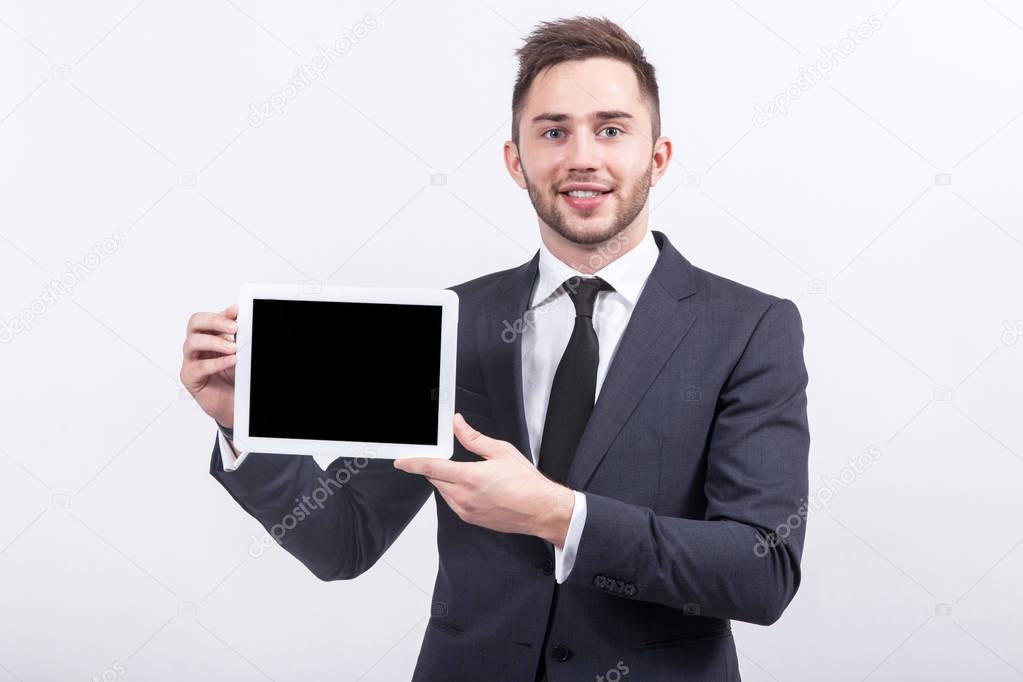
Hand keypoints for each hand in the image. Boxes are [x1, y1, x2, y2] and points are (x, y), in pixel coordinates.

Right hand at [179, 304, 238, 427]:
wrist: (234, 401)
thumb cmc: (234, 376)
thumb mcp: (239, 352)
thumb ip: (237, 335)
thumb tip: (239, 315)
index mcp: (208, 336)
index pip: (207, 318)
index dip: (221, 314)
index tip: (236, 311)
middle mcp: (197, 346)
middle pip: (194, 323)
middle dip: (214, 322)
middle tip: (233, 328)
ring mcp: (191, 360)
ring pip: (192, 342)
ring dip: (214, 342)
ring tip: (233, 348)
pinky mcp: (189, 377)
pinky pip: (198, 367)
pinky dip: (216, 363)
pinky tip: (230, 361)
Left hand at [394, 413, 574, 546]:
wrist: (541, 510)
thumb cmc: (527, 484)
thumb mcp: (501, 451)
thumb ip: (473, 438)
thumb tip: (458, 425)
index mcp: (470, 477)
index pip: (431, 468)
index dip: (413, 463)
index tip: (401, 461)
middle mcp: (464, 497)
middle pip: (435, 479)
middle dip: (434, 467)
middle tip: (444, 457)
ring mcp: (466, 511)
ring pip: (443, 492)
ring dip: (445, 480)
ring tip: (466, 472)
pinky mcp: (470, 519)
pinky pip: (452, 502)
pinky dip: (454, 492)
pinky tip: (472, 486)